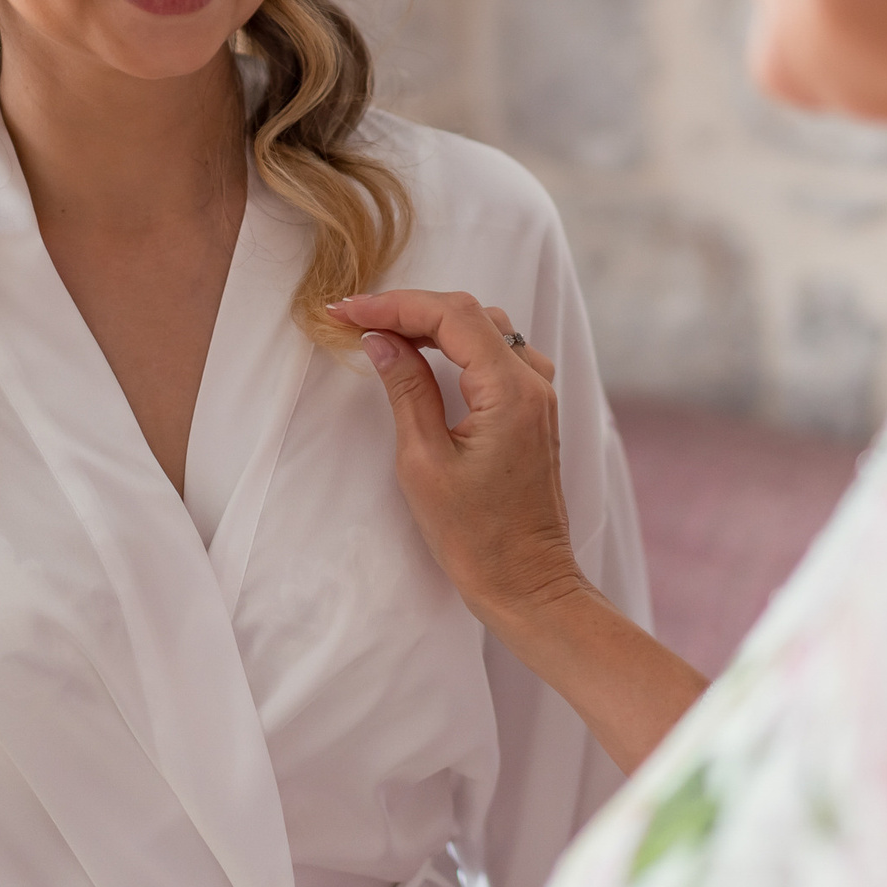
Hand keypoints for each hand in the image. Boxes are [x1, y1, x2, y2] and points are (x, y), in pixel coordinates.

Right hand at [330, 289, 590, 630]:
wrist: (527, 581)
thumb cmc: (475, 536)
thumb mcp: (423, 461)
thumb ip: (406, 388)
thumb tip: (379, 339)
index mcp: (510, 391)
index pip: (451, 317)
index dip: (395, 305)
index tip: (348, 311)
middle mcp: (533, 382)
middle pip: (469, 314)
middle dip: (408, 308)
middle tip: (354, 316)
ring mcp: (538, 394)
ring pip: (485, 327)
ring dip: (431, 321)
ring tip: (380, 329)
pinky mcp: (533, 409)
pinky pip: (496, 351)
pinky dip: (456, 342)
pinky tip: (422, 351)